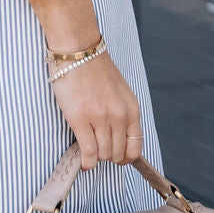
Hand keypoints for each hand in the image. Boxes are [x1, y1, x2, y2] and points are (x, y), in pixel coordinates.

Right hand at [49, 48, 142, 169]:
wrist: (78, 50)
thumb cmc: (95, 68)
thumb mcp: (120, 92)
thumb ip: (122, 113)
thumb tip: (118, 138)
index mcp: (132, 109)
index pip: (136, 147)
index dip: (126, 158)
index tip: (118, 159)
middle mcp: (119, 116)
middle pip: (117, 153)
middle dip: (108, 156)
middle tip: (98, 150)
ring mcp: (100, 118)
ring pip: (102, 154)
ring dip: (95, 156)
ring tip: (88, 150)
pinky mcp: (80, 119)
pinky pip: (88, 152)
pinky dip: (86, 161)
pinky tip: (82, 161)